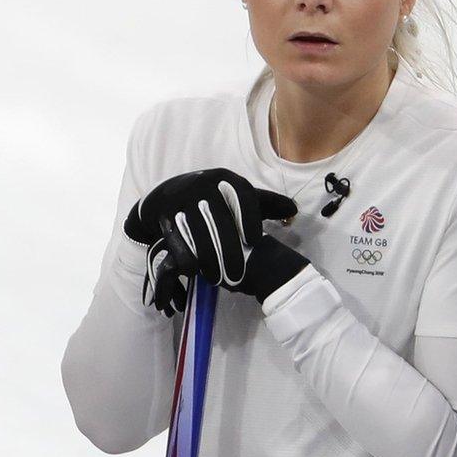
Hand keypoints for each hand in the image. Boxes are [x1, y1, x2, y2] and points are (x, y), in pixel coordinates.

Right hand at [125, 169, 300, 301]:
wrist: (164, 195)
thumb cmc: (210, 200)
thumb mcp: (234, 196)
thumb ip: (264, 203)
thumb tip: (293, 210)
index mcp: (224, 179)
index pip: (241, 193)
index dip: (249, 217)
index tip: (254, 240)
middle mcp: (201, 184)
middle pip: (219, 218)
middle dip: (229, 250)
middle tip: (237, 274)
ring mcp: (180, 199)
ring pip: (197, 231)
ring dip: (208, 258)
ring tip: (218, 278)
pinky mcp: (163, 214)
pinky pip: (175, 238)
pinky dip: (185, 256)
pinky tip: (194, 271)